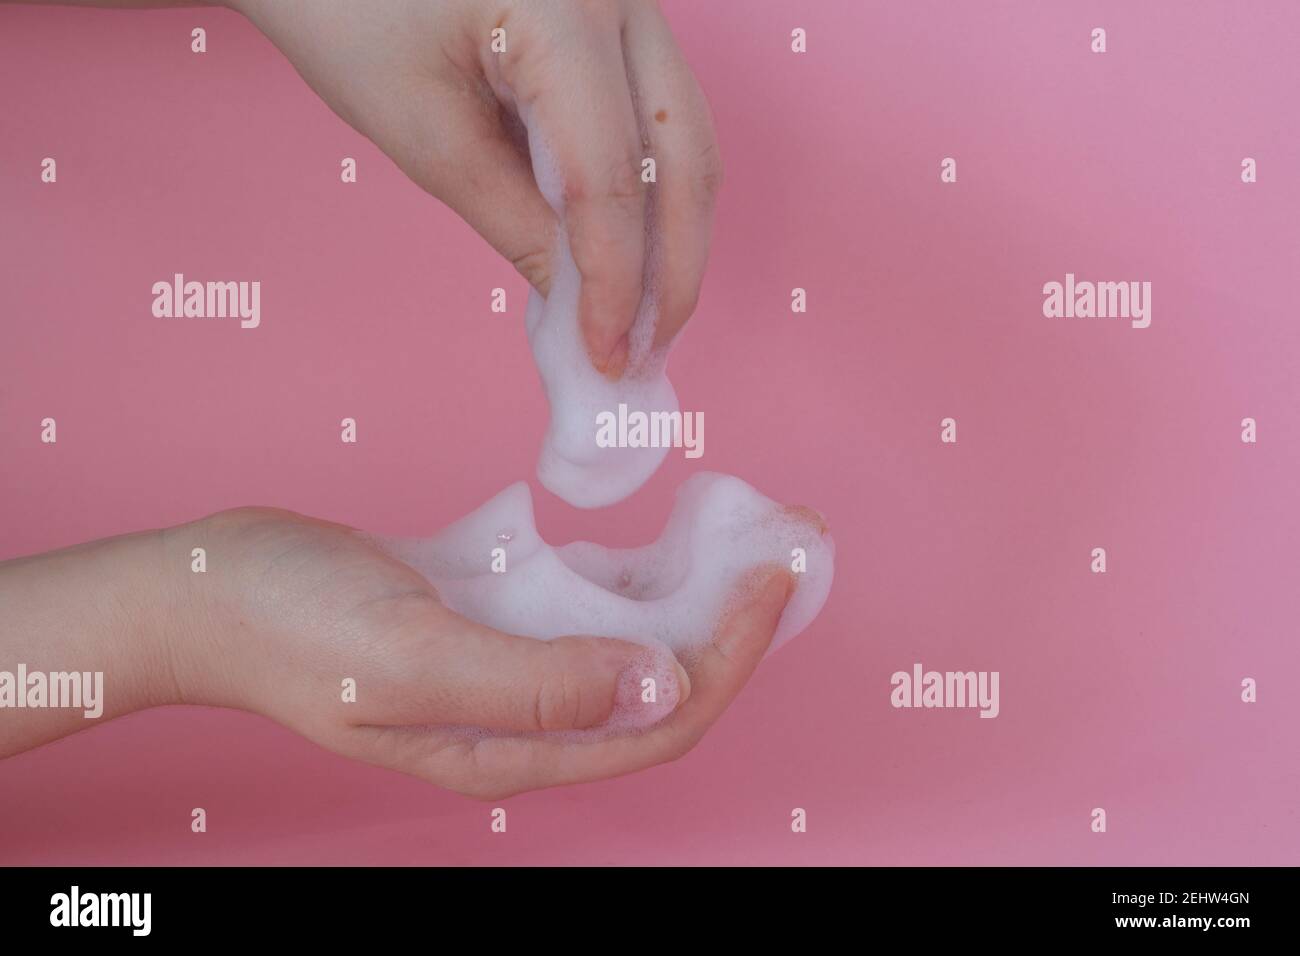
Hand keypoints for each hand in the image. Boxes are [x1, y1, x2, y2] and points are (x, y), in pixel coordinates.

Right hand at [1, 508, 791, 799]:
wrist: (206, 588)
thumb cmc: (293, 626)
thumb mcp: (414, 657)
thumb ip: (537, 684)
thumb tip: (660, 687)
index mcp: (513, 747)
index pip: (662, 720)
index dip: (735, 654)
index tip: (776, 573)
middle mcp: (525, 717)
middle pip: (664, 682)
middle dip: (737, 618)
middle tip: (789, 539)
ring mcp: (511, 664)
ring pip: (634, 640)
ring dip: (697, 590)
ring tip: (748, 525)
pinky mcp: (494, 616)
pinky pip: (587, 602)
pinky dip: (637, 569)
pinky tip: (665, 529)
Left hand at [225, 0, 722, 376]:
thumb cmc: (350, 14)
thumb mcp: (425, 133)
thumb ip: (515, 222)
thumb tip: (580, 305)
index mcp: (561, 8)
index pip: (610, 174)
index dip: (615, 281)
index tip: (604, 353)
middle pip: (683, 156)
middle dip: (673, 269)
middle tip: (645, 349)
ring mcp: (633, 3)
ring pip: (691, 140)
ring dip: (675, 237)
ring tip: (644, 317)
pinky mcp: (625, 24)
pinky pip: (667, 120)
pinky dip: (655, 195)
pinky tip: (633, 255)